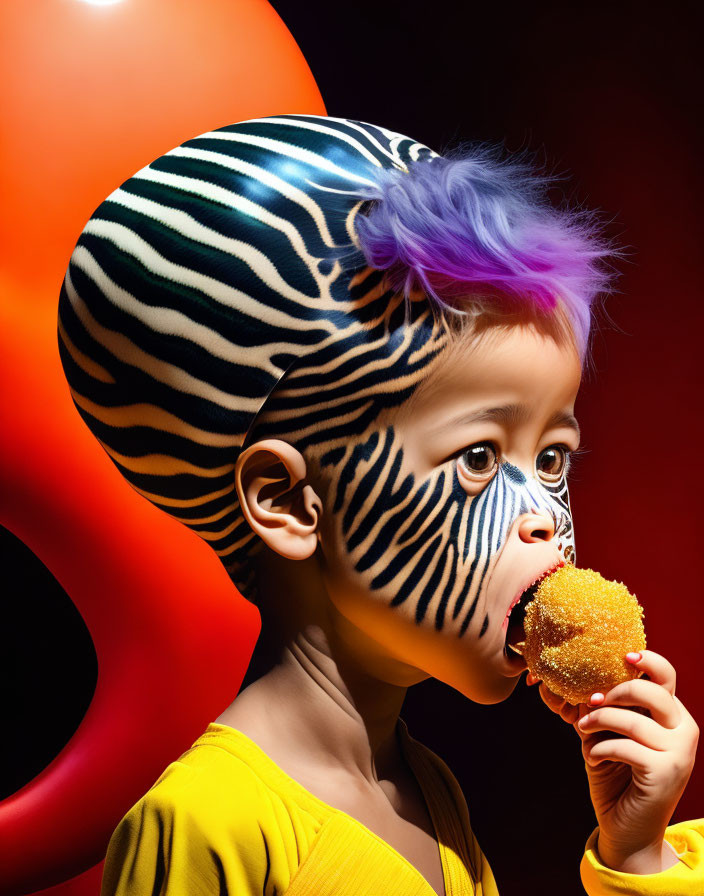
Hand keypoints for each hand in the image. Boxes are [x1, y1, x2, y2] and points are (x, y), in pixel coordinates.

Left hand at [529, 650, 698, 873]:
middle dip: (614, 692)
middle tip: (590, 701)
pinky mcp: (665, 772)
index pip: (667, 676)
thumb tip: (578, 680)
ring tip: (583, 730)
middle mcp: (683, 730)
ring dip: (598, 722)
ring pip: (632, 720)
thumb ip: (602, 708)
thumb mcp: (608, 734)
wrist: (627, 828)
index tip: (623, 655)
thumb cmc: (617, 777)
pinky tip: (592, 757)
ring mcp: (678, 753)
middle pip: (651, 691)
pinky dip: (599, 748)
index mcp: (673, 716)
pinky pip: (624, 746)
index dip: (647, 660)